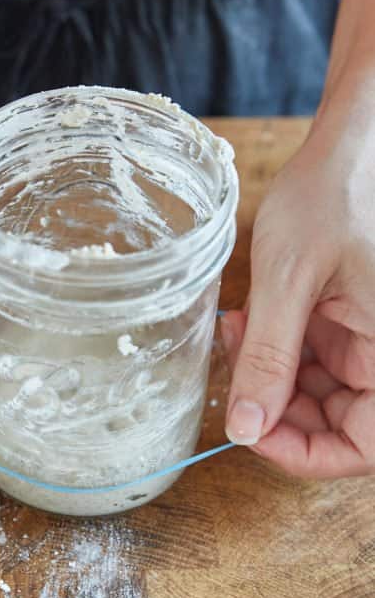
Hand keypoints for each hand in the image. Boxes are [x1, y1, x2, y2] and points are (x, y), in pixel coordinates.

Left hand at [222, 112, 374, 477]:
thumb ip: (271, 358)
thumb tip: (247, 429)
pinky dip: (273, 350)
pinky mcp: (347, 321)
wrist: (352, 142)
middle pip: (338, 422)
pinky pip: (310, 359)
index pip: (365, 445)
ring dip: (268, 375)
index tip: (251, 436)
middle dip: (276, 407)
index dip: (308, 455)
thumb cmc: (335, 194)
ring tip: (237, 333)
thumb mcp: (291, 279)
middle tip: (235, 374)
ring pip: (318, 393)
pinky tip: (247, 320)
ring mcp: (367, 338)